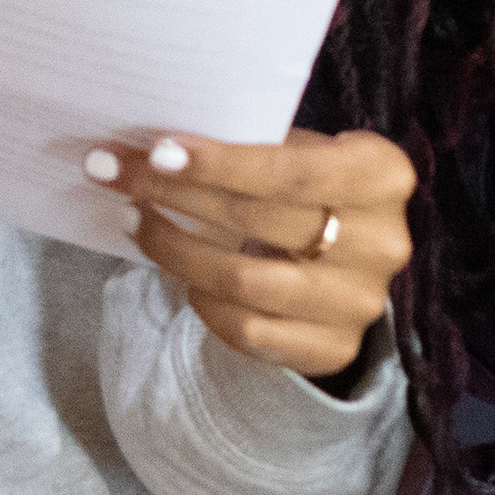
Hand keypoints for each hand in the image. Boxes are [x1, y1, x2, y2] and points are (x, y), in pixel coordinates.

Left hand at [85, 127, 414, 380]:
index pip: (293, 171)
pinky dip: (201, 300)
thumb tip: (155, 146)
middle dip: (173, 194)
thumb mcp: (300, 151)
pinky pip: (246, 330)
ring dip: (173, 249)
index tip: (155, 152)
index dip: (221, 164)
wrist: (349, 259)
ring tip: (134, 222)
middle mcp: (382, 242)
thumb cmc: (307, 187)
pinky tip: (177, 273)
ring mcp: (360, 301)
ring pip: (243, 280)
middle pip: (258, 220)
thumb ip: (254, 148)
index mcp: (381, 175)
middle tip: (112, 173)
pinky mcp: (334, 347)